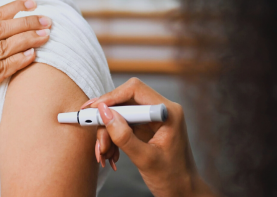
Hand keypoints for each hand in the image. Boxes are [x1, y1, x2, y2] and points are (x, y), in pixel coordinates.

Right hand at [87, 78, 213, 196]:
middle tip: (99, 142)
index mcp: (168, 112)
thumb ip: (124, 136)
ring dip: (107, 133)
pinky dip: (112, 138)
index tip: (94, 110)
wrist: (182, 191)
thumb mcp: (146, 159)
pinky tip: (111, 154)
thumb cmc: (173, 177)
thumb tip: (104, 113)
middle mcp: (159, 110)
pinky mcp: (144, 127)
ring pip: (119, 114)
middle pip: (124, 101)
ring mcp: (151, 118)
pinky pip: (121, 125)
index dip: (112, 97)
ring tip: (105, 154)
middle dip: (107, 121)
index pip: (135, 90)